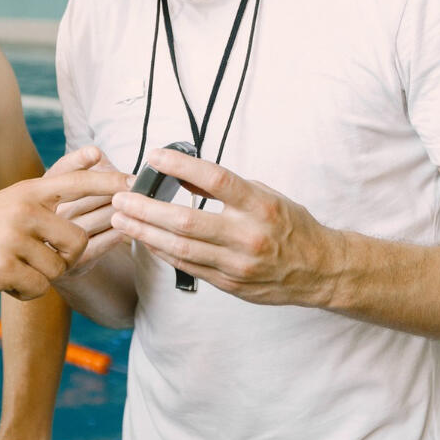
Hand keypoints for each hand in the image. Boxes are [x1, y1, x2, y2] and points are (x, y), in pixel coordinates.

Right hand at [0, 168, 131, 300]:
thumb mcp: (7, 202)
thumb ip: (45, 193)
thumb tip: (93, 156)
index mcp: (26, 191)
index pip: (77, 182)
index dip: (108, 184)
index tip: (135, 184)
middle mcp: (23, 210)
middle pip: (78, 241)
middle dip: (66, 258)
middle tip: (42, 261)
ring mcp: (13, 239)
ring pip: (57, 269)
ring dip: (40, 277)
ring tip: (12, 268)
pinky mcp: (4, 268)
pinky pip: (38, 288)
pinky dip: (25, 292)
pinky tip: (3, 282)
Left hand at [109, 147, 341, 306]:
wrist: (319, 270)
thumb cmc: (290, 226)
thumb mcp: (266, 195)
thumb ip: (226, 188)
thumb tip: (185, 174)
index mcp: (260, 206)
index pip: (215, 180)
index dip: (181, 167)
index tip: (154, 156)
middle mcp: (248, 236)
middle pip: (187, 220)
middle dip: (147, 208)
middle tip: (121, 196)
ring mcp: (237, 264)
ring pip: (181, 248)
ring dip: (145, 231)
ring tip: (121, 218)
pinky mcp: (229, 284)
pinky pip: (188, 266)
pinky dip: (162, 251)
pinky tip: (145, 238)